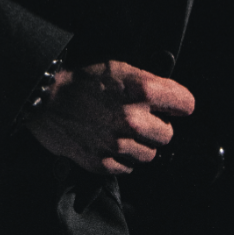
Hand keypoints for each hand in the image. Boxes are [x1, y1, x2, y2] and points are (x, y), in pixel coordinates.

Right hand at [25, 59, 194, 174]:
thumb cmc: (83, 79)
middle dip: (158, 126)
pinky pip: (128, 168)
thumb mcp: (120, 67)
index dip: (178, 103)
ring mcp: (118, 143)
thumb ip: (149, 83)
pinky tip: (111, 142)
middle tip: (142, 117)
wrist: (48, 98)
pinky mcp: (103, 163)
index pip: (186, 104)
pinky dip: (123, 158)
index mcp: (142, 90)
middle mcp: (133, 119)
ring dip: (141, 144)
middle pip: (168, 134)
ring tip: (124, 131)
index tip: (173, 105)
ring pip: (150, 154)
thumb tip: (170, 97)